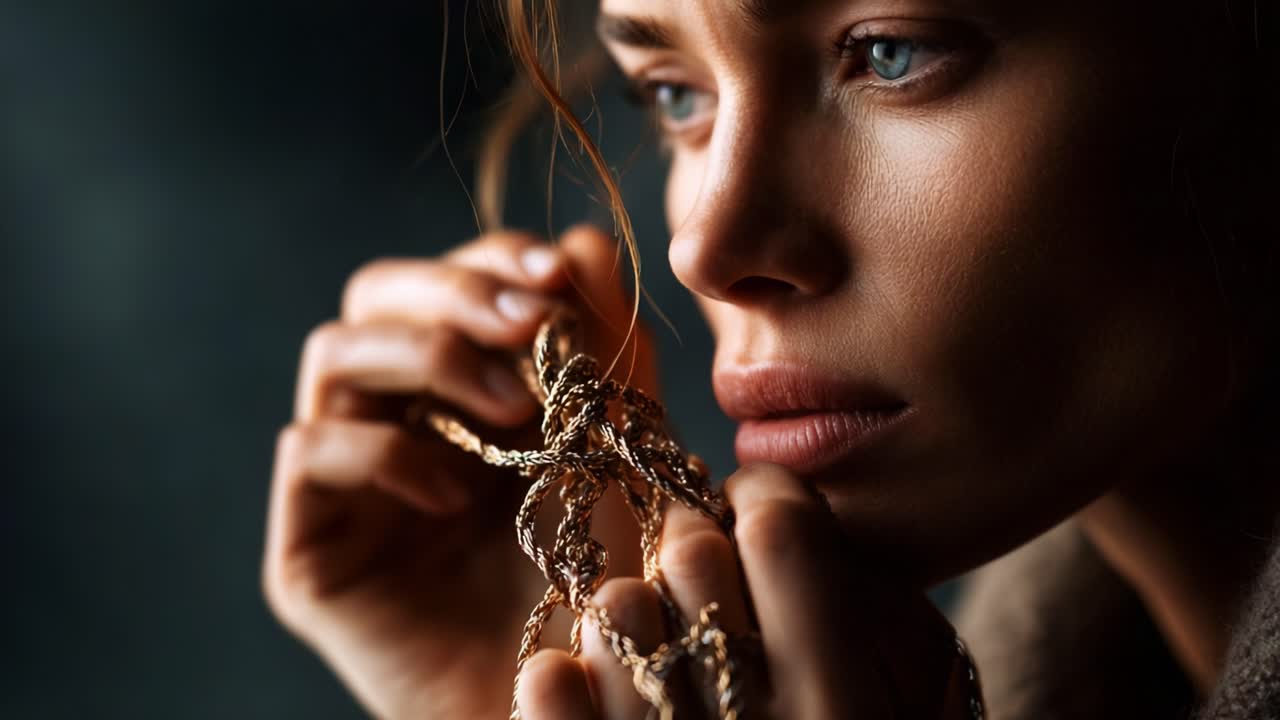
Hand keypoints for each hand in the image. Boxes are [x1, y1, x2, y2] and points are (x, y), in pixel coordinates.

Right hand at [262, 225, 655, 718]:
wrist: (580, 695)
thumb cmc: (605, 580)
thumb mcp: (620, 448)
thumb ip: (607, 352)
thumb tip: (583, 242)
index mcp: (463, 386)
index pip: (449, 280)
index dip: (494, 260)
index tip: (557, 275)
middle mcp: (394, 417)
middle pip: (376, 296)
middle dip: (455, 292)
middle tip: (529, 323)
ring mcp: (343, 480)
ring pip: (334, 354)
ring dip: (428, 358)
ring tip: (509, 410)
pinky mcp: (308, 547)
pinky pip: (307, 452)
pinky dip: (384, 452)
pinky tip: (452, 496)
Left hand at [514, 463, 978, 719]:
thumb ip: (841, 644)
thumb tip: (776, 524)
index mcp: (845, 709)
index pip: (787, 533)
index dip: (759, 499)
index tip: (747, 504)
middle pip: (694, 559)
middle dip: (684, 544)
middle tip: (686, 562)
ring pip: (617, 614)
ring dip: (619, 612)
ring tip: (642, 646)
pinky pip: (554, 697)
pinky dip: (555, 678)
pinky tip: (560, 678)